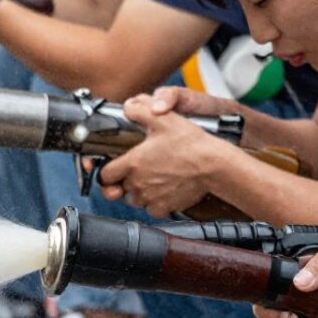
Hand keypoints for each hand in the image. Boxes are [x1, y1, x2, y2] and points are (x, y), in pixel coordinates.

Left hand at [96, 94, 232, 215]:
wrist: (212, 165)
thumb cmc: (190, 143)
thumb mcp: (163, 118)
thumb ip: (140, 110)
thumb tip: (128, 107)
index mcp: (133, 163)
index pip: (105, 175)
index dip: (107, 171)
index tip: (112, 168)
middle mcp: (139, 183)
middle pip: (120, 188)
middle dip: (124, 181)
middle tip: (136, 171)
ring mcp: (151, 197)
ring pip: (134, 200)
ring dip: (138, 192)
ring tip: (151, 179)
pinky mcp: (164, 207)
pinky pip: (151, 209)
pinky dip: (154, 202)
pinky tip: (162, 189)